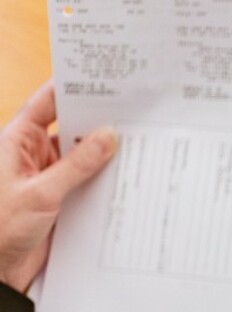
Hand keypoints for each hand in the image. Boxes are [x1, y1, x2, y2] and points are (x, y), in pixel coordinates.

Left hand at [0, 81, 116, 291]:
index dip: (71, 89)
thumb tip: (107, 136)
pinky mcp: (59, 199)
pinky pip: (86, 182)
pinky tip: (125, 175)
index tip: (99, 79)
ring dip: (103, 153)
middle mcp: (32, 155)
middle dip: (95, 121)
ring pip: (81, 156)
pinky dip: (103, 178)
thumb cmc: (1, 228)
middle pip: (68, 128)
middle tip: (129, 111)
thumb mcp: (42, 192)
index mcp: (16, 142)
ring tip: (135, 142)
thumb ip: (77, 165)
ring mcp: (47, 177)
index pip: (46, 104)